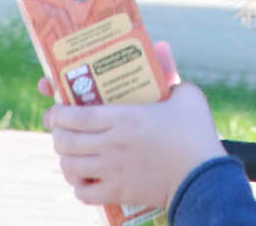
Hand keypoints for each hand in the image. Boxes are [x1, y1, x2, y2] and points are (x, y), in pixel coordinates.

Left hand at [43, 42, 222, 210]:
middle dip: (57, 134)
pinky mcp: (118, 192)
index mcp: (124, 118)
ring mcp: (112, 171)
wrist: (201, 177)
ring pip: (70, 167)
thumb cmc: (195, 132)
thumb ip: (170, 77)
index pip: (77, 116)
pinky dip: (78, 186)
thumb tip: (163, 61)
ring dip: (65, 159)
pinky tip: (84, 178)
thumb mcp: (185, 95)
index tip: (54, 109)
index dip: (59, 114)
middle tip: (59, 129)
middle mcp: (111, 144)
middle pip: (66, 142)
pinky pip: (84, 193)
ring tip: (69, 152)